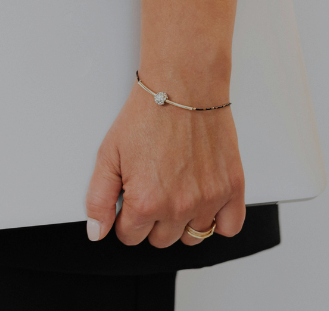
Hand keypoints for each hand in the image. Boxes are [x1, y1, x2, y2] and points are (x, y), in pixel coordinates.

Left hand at [85, 73, 245, 246]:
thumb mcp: (108, 155)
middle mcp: (178, 206)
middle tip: (152, 189)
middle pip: (160, 240)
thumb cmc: (147, 116)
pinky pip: (229, 227)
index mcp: (145, 202)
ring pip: (192, 237)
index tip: (131, 199)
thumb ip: (98, 199)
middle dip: (152, 220)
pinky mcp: (232, 188)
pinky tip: (203, 203)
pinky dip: (218, 221)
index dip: (126, 218)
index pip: (130, 236)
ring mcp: (208, 199)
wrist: (183, 88)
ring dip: (182, 222)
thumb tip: (97, 231)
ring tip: (176, 192)